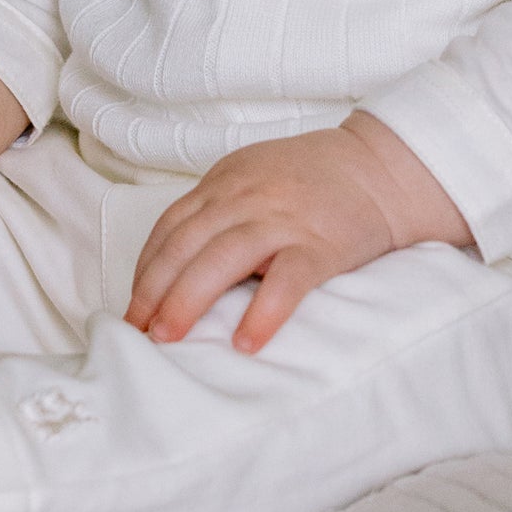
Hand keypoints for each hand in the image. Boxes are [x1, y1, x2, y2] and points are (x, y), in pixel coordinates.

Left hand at [123, 112, 472, 353]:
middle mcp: (247, 196)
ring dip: (189, 299)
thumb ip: (219, 210)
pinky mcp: (322, 245)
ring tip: (169, 339)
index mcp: (225, 182)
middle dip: (155, 289)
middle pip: (187, 243)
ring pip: (224, 258)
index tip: (131, 307)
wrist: (380, 168)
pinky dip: (264, 310)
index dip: (146, 269)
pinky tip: (246, 342)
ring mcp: (284, 219)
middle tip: (136, 332)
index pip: (170, 226)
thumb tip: (177, 267)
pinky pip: (288, 279)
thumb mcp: (253, 179)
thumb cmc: (312, 182)